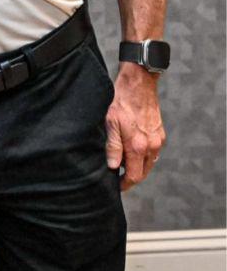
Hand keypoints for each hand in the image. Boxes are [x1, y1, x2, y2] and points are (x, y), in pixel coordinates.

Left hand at [104, 64, 165, 190]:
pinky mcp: (160, 133)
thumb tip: (113, 167)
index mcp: (138, 146)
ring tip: (122, 163)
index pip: (134, 176)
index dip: (125, 184)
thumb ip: (113, 147)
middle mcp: (151, 146)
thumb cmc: (120, 101)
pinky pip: (153, 152)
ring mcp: (158, 140)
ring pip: (149, 162)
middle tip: (116, 176)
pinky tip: (132, 150)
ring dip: (137, 166)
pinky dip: (143, 156)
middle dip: (131, 176)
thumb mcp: (110, 123)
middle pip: (143, 172)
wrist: (138, 84)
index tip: (116, 186)